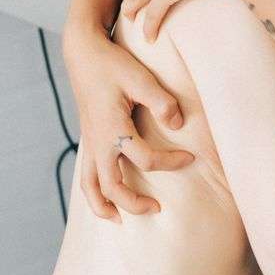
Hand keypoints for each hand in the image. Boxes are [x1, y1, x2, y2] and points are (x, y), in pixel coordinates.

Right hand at [63, 24, 193, 219]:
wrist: (83, 53)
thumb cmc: (112, 64)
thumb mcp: (140, 78)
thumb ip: (161, 101)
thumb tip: (178, 126)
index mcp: (112, 129)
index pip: (146, 158)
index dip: (171, 162)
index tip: (190, 157)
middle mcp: (98, 142)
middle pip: (112, 187)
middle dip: (134, 203)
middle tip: (158, 209)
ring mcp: (90, 142)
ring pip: (91, 187)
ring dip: (104, 207)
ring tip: (119, 221)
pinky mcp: (88, 139)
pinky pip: (86, 175)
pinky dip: (93, 193)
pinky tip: (105, 198)